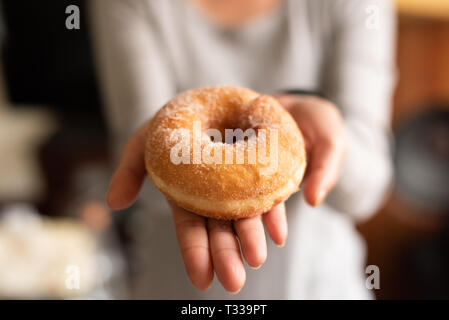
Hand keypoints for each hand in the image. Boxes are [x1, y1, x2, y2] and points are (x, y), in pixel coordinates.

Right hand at [106, 94, 345, 293]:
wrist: (212, 99)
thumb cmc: (175, 121)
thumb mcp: (144, 139)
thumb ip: (129, 169)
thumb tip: (113, 204)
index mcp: (187, 194)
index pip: (190, 229)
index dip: (195, 253)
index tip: (202, 279)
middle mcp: (214, 196)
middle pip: (220, 229)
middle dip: (225, 255)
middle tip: (234, 281)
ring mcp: (240, 187)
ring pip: (246, 217)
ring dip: (251, 239)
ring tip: (256, 258)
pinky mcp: (262, 173)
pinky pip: (270, 195)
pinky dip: (273, 214)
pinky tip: (278, 232)